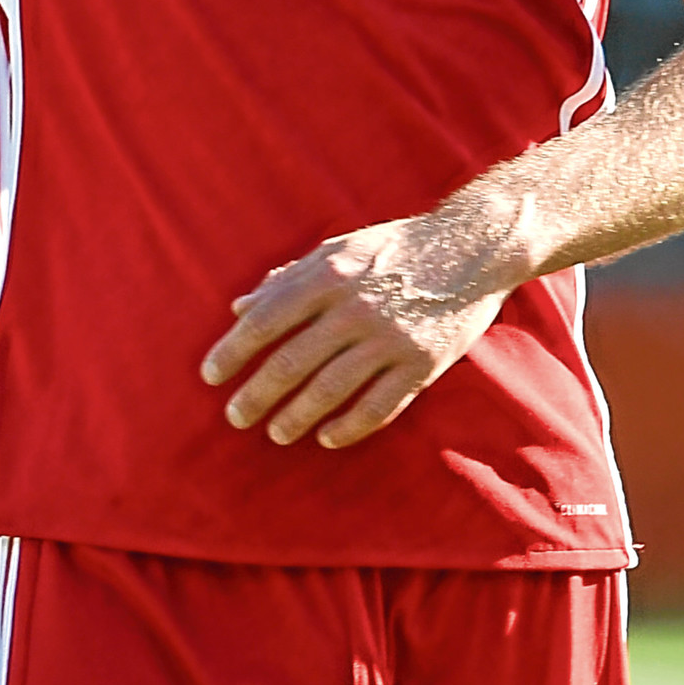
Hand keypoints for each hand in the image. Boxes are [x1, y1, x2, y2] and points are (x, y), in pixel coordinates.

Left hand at [200, 216, 509, 449]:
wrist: (472, 246)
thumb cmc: (394, 247)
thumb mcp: (337, 249)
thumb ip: (287, 279)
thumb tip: (239, 308)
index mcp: (328, 274)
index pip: (266, 320)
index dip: (234, 351)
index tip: (210, 376)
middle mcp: (355, 307)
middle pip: (291, 362)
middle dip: (257, 395)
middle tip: (235, 417)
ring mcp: (390, 338)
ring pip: (330, 390)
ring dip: (296, 417)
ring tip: (275, 433)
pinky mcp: (423, 364)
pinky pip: (379, 406)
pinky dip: (349, 427)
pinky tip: (327, 438)